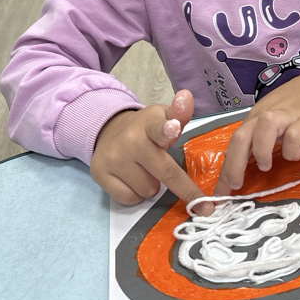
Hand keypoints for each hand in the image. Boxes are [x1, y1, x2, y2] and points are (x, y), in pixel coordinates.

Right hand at [90, 89, 212, 214]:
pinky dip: (136, 195)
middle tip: (200, 202)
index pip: (159, 127)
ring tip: (146, 171)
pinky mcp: (100, 174)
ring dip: (152, 186)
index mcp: (149, 125)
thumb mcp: (163, 117)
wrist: (109, 131)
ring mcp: (113, 159)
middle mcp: (130, 141)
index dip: (168, 128)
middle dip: (184, 188)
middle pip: (164, 172)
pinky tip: (133, 180)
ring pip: (148, 190)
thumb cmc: (145, 129)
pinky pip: (130, 199)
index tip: (174, 127)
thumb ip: (179, 113)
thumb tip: (186, 96)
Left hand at [212, 67, 299, 196]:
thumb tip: (230, 156)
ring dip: (260, 150)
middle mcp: (268, 115)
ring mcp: (289, 116)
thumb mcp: (272, 118)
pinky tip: (295, 155)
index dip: (225, 169)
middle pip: (242, 136)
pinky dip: (292, 149)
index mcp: (257, 117)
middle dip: (234, 164)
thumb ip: (253, 136)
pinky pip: (295, 135)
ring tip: (266, 165)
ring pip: (265, 127)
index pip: (234, 142)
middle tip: (236, 184)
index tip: (220, 194)